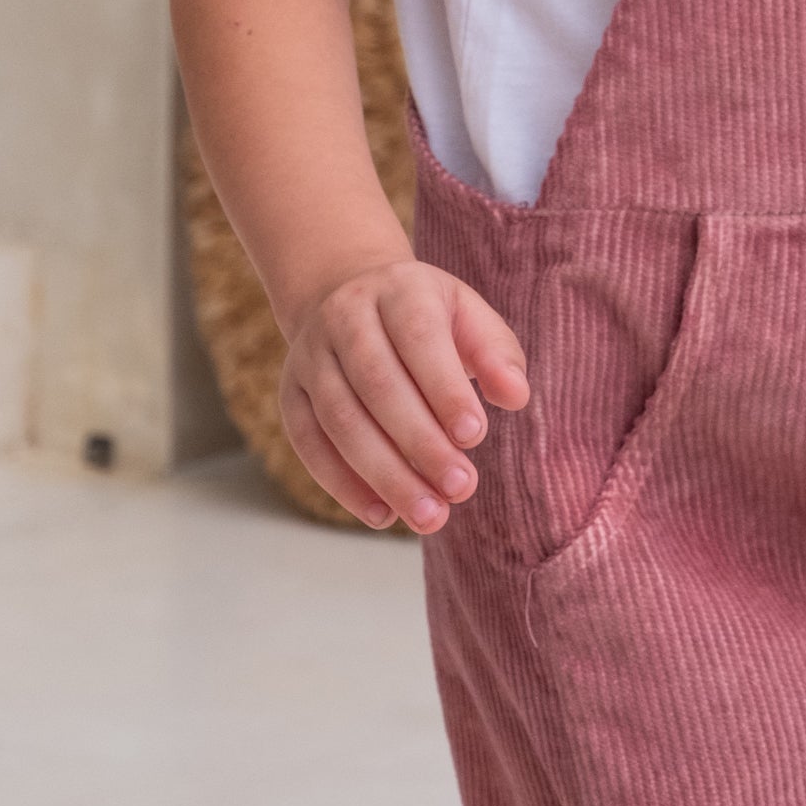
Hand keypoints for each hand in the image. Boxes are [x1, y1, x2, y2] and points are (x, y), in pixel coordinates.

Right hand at [279, 258, 529, 533]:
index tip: (475, 437)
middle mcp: (345, 318)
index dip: (445, 389)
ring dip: (385, 474)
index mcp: (399, 290)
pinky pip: (309, 443)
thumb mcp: (468, 318)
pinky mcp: (290, 394)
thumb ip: (498, 354)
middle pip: (377, 384)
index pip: (419, 339)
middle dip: (420, 442)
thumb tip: (515, 396)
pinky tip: (382, 514)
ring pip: (340, 420)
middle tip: (461, 488)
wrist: (349, 296)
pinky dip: (343, 484)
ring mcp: (310, 356)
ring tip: (429, 515)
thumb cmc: (427, 318)